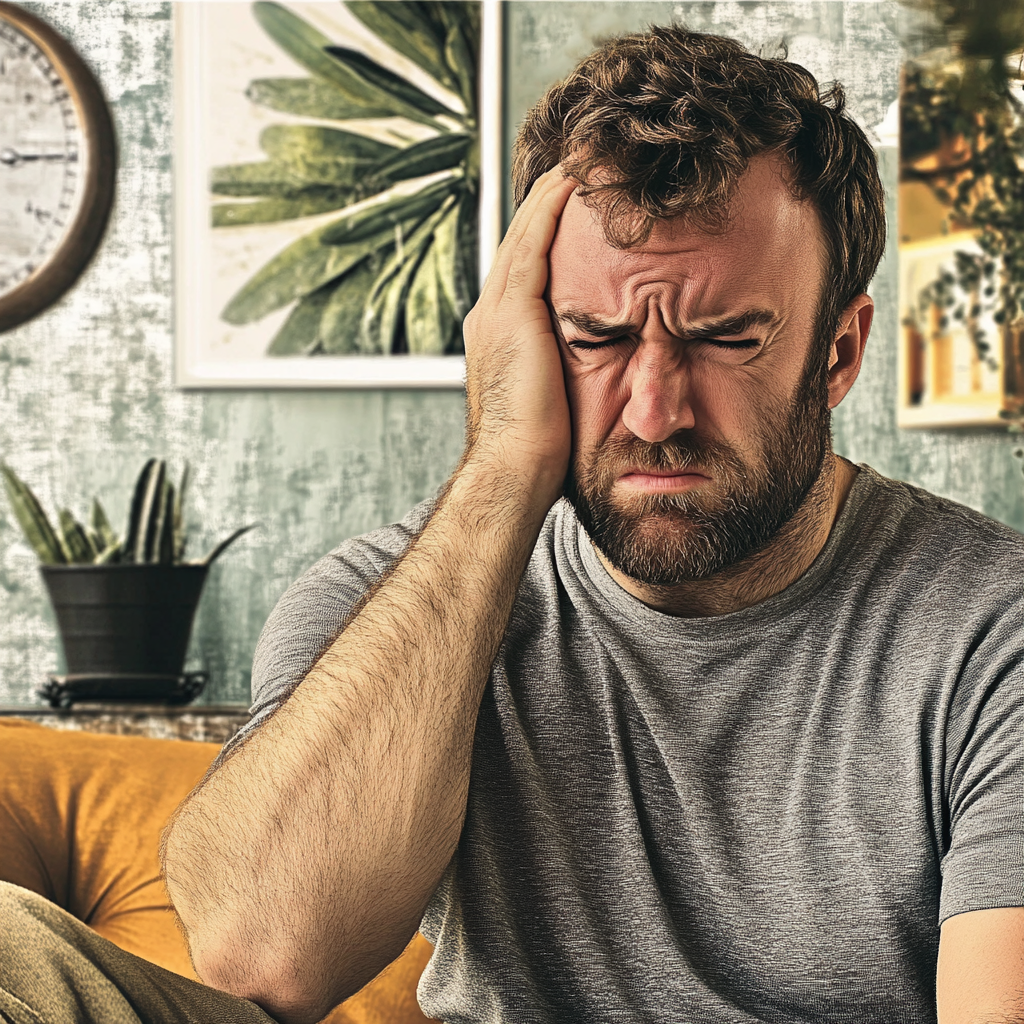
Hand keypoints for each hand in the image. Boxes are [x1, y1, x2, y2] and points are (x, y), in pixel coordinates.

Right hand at [461, 166, 576, 509]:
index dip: (547, 235)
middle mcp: (490, 314)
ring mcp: (497, 309)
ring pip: (525, 233)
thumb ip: (564, 372)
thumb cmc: (540, 451)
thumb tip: (599, 372)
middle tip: (577, 166)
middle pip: (520, 241)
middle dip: (546, 203)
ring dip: (550, 195)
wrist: (515, 467)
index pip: (524, 269)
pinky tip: (574, 182)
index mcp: (498, 335)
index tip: (575, 209)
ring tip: (579, 162)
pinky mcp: (513, 310)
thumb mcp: (554, 400)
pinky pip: (534, 242)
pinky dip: (551, 208)